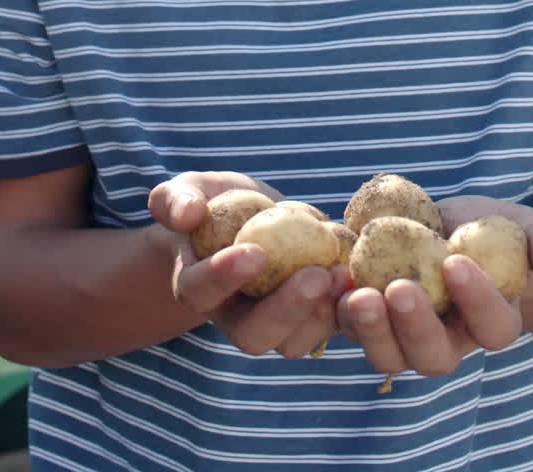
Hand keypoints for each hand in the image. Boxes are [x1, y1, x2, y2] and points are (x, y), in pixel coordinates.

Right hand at [148, 170, 349, 357]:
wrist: (244, 216)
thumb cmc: (208, 202)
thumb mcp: (187, 190)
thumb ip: (176, 200)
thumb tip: (188, 213)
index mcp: (196, 285)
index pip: (202, 291)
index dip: (225, 277)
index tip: (254, 252)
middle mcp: (232, 315)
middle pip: (253, 335)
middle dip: (286, 310)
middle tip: (315, 275)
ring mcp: (270, 322)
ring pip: (292, 342)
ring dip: (321, 314)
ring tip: (342, 274)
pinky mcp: (304, 316)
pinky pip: (324, 327)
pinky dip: (342, 307)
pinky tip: (357, 275)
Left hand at [336, 196, 532, 379]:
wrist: (447, 227)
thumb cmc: (491, 230)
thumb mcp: (520, 224)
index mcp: (492, 322)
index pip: (492, 327)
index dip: (476, 301)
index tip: (455, 261)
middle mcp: (449, 342)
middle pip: (433, 356)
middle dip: (414, 327)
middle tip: (399, 288)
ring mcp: (406, 337)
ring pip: (388, 355)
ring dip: (371, 330)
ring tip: (357, 294)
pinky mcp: (371, 320)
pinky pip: (352, 328)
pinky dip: (338, 309)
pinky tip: (332, 281)